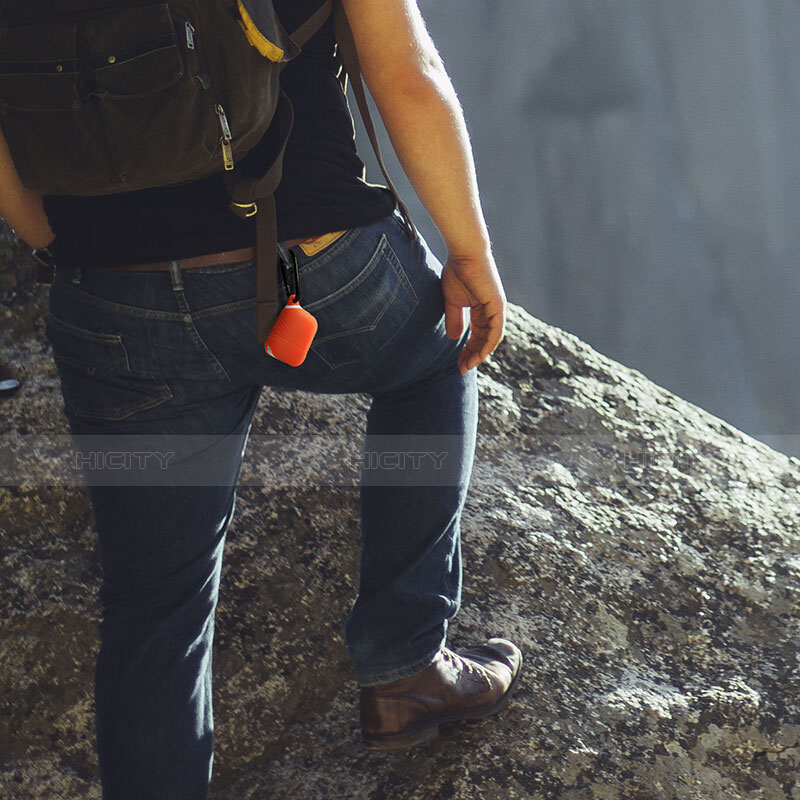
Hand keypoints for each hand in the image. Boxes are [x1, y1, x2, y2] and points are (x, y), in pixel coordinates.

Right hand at [441, 250, 506, 374]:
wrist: (465, 254)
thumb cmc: (458, 272)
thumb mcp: (453, 301)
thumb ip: (455, 319)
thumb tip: (454, 338)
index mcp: (482, 309)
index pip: (478, 335)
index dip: (468, 350)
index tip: (458, 363)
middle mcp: (492, 311)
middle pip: (485, 340)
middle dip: (473, 356)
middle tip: (461, 368)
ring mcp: (496, 310)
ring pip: (491, 340)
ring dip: (479, 355)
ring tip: (467, 366)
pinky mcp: (498, 307)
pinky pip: (495, 332)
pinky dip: (487, 346)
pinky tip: (478, 356)